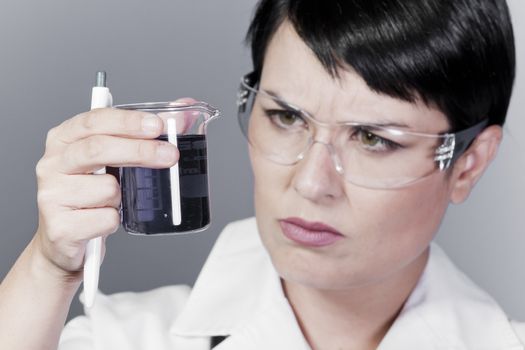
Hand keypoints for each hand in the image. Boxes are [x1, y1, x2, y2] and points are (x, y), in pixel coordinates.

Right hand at [32, 107, 178, 280]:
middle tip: (170, 155)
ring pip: (107, 188)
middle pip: (98, 149)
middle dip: (139, 151)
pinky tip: (104, 220)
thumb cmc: (91, 194)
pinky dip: (115, 221)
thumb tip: (183, 114)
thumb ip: (145, 134)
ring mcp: (52, 196)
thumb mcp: (113, 160)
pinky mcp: (61, 227)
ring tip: (115, 201)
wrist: (65, 240)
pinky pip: (107, 219)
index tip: (157, 125)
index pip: (94, 121)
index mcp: (63, 140)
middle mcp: (53, 164)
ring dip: (123, 197)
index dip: (128, 121)